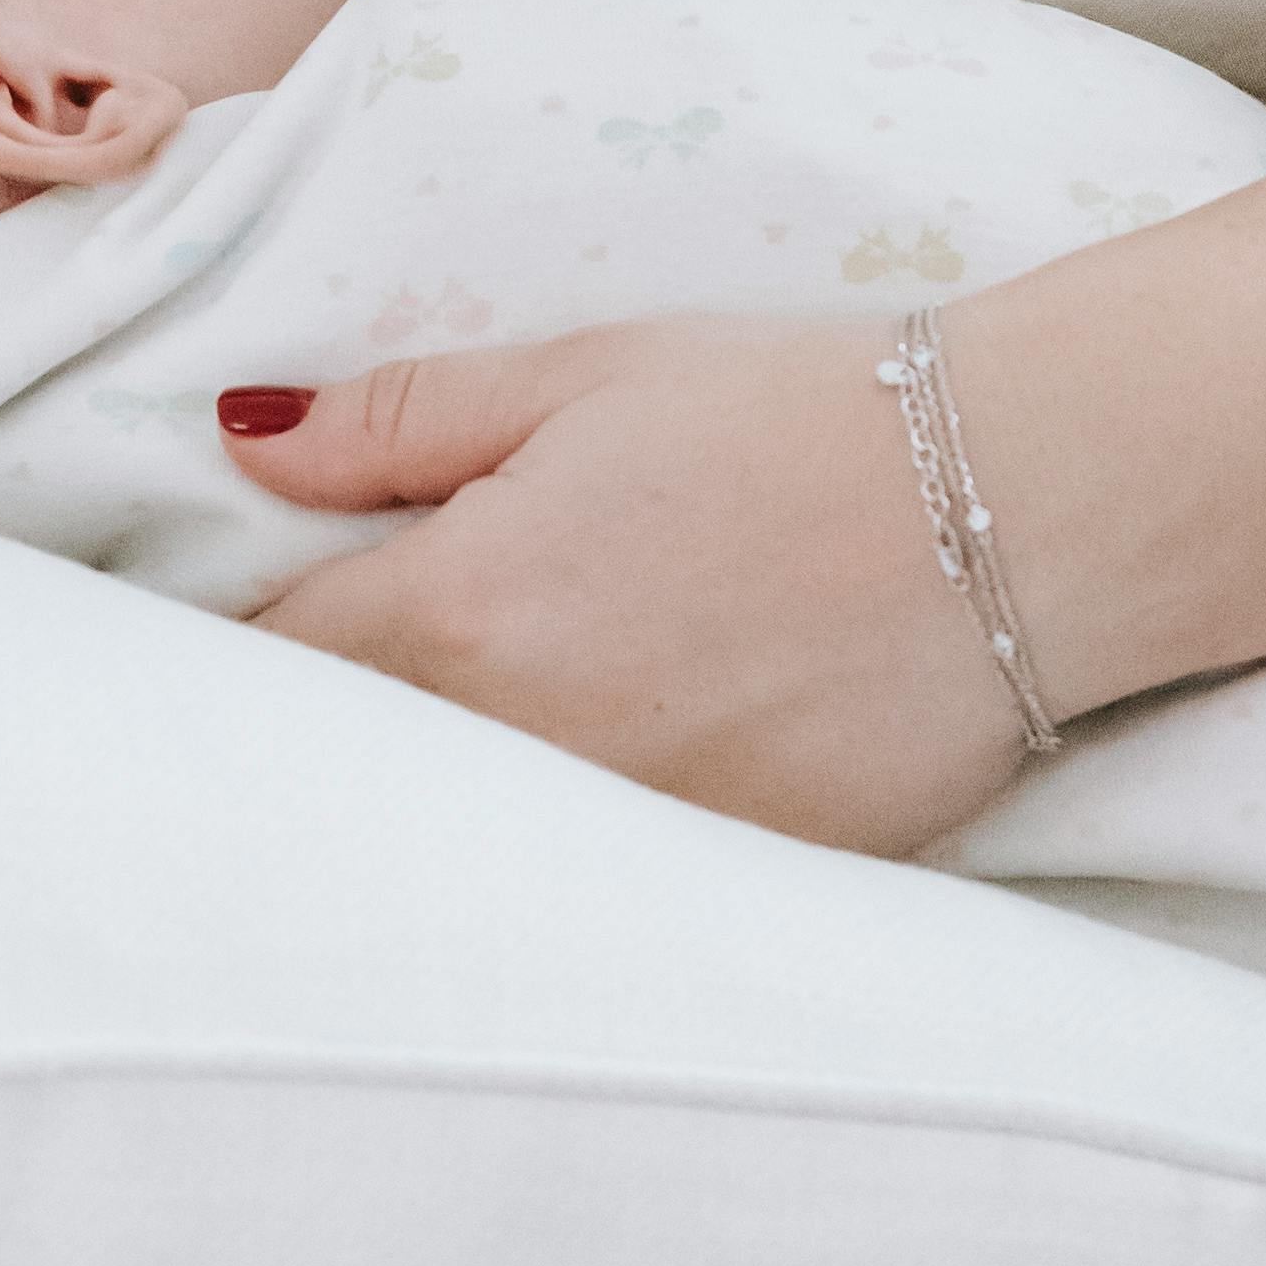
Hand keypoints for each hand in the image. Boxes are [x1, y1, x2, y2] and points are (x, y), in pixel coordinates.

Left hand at [220, 315, 1037, 854]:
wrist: (1023, 507)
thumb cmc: (796, 414)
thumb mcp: (582, 377)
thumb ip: (395, 423)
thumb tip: (242, 436)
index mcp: (458, 611)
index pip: (277, 666)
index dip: (255, 648)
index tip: (273, 629)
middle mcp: (520, 749)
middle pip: (356, 774)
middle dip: (338, 739)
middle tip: (371, 692)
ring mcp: (623, 838)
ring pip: (470, 847)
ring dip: (452, 807)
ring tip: (502, 741)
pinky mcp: (724, 886)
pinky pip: (603, 888)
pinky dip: (580, 857)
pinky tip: (622, 794)